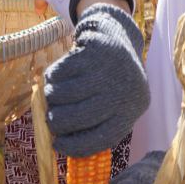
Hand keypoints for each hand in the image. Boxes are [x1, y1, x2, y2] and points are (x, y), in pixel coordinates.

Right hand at [44, 4, 147, 156]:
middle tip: (50, 119)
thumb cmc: (111, 79)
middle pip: (77, 118)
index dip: (75, 147)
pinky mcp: (93, 51)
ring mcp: (109, 69)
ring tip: (56, 93)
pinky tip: (62, 72)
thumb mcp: (114, 102)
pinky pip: (57, 73)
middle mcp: (124, 90)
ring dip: (51, 97)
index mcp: (133, 108)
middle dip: (56, 122)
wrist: (117, 36)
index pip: (102, 138)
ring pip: (62, 95)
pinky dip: (52, 77)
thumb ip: (93, 124)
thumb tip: (61, 145)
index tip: (57, 145)